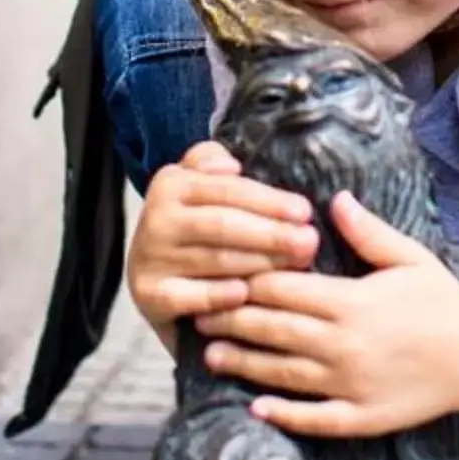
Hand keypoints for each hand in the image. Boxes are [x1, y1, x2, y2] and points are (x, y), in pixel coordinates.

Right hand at [125, 140, 318, 341]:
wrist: (156, 279)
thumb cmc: (195, 227)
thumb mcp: (199, 185)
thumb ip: (211, 163)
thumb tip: (230, 166)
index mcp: (170, 184)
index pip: (226, 190)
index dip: (268, 201)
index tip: (305, 212)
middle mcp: (155, 219)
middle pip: (222, 225)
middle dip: (271, 233)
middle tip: (308, 242)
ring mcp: (149, 259)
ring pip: (214, 260)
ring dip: (259, 264)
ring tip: (296, 265)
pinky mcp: (150, 296)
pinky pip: (191, 296)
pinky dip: (219, 296)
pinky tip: (246, 295)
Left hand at [198, 192, 458, 435]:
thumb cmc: (443, 300)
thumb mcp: (408, 257)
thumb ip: (367, 231)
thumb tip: (333, 199)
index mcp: (351, 301)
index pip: (283, 289)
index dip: (247, 282)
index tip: (220, 275)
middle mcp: (344, 344)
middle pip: (273, 330)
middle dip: (232, 320)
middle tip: (198, 314)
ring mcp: (350, 384)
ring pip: (283, 374)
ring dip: (243, 364)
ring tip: (211, 355)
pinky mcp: (360, 417)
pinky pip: (313, 419)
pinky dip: (282, 415)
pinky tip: (255, 408)